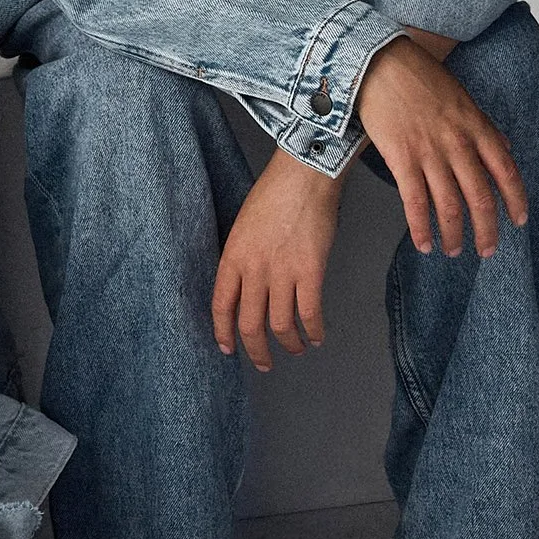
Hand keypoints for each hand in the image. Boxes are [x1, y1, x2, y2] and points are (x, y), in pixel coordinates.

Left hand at [212, 149, 344, 372]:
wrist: (303, 174)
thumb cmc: (275, 193)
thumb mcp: (244, 226)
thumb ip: (244, 257)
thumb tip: (249, 286)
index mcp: (233, 256)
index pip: (221, 306)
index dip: (224, 332)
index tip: (228, 348)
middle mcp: (254, 269)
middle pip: (250, 325)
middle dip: (256, 351)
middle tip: (264, 363)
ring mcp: (282, 272)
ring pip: (281, 326)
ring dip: (289, 344)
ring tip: (296, 349)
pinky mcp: (310, 271)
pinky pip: (309, 313)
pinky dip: (313, 330)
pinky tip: (316, 336)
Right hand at [354, 37, 525, 256]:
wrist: (381, 62)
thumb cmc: (421, 77)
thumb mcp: (464, 97)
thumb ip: (485, 126)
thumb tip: (506, 148)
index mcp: (476, 127)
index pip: (506, 172)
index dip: (515, 201)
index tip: (519, 221)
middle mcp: (458, 144)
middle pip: (480, 198)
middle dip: (487, 230)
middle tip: (487, 250)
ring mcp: (430, 153)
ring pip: (450, 207)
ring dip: (454, 235)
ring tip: (454, 251)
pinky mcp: (402, 159)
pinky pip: (415, 203)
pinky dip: (421, 229)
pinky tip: (424, 244)